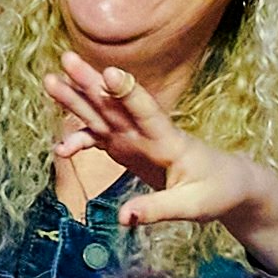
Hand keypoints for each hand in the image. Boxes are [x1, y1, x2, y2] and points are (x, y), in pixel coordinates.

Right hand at [46, 56, 277, 270]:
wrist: (227, 183)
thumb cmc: (216, 191)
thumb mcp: (193, 206)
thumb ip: (157, 210)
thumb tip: (122, 218)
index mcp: (169, 140)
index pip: (148, 112)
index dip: (129, 94)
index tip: (112, 74)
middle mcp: (148, 132)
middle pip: (115, 104)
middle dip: (90, 82)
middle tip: (66, 60)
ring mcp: (135, 138)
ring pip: (102, 115)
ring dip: (78, 99)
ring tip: (50, 80)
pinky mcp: (128, 148)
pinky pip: (100, 139)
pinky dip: (80, 140)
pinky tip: (60, 148)